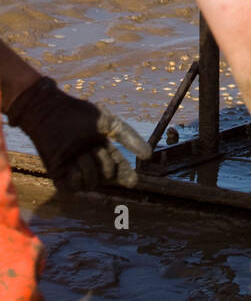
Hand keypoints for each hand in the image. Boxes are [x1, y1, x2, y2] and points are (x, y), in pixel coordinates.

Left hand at [6, 77, 151, 191]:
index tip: (133, 180)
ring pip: (93, 183)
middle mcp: (90, 162)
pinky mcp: (59, 176)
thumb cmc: (78, 114)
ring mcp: (74, 171)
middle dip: (107, 164)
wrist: (51, 113)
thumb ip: (128, 137)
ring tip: (82, 152)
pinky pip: (75, 187)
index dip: (126, 176)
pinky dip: (79, 176)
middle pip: (108, 178)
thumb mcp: (109, 122)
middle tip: (96, 148)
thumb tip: (149, 155)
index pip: (119, 169)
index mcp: (102, 150)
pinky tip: (75, 162)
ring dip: (91, 167)